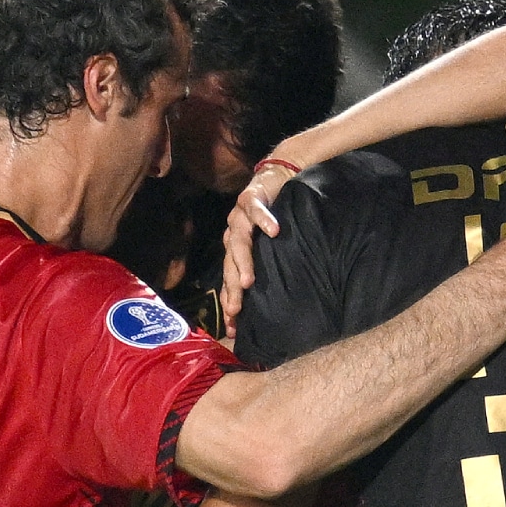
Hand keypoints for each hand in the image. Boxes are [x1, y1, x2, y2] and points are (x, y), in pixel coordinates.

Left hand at [219, 158, 300, 330]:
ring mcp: (239, 216)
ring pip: (239, 241)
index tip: (233, 326)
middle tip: (236, 309)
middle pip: (230, 265)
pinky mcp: (251, 197)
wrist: (275, 179)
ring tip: (249, 281)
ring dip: (243, 262)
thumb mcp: (267, 247)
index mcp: (234, 250)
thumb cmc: (273, 218)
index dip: (230, 301)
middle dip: (232, 288)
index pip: (229, 279)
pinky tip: (274, 232)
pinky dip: (264, 220)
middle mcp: (233, 234)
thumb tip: (268, 301)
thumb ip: (263, 268)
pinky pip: (256, 210)